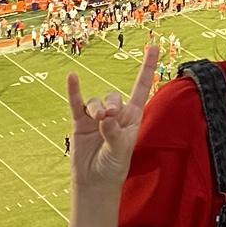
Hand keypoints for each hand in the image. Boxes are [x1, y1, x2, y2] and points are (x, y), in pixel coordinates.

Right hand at [65, 46, 156, 193]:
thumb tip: (105, 117)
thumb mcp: (120, 151)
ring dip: (96, 108)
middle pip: (114, 96)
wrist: (95, 181)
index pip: (141, 86)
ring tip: (97, 120)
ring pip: (95, 101)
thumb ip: (114, 133)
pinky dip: (74, 90)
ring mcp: (96, 116)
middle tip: (109, 117)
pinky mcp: (79, 122)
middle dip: (111, 105)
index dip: (148, 67)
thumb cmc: (114, 165)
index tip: (154, 45)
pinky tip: (72, 78)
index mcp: (133, 116)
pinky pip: (76, 103)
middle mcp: (116, 113)